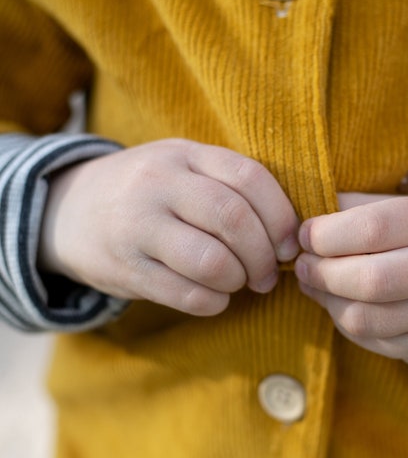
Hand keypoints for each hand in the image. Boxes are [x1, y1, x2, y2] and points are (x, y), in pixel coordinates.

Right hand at [39, 139, 298, 315]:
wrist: (68, 210)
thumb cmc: (148, 193)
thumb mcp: (182, 169)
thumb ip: (230, 187)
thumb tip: (290, 235)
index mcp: (185, 154)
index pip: (250, 178)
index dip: (281, 217)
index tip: (288, 245)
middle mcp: (159, 183)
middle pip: (233, 219)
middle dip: (263, 256)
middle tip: (268, 275)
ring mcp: (137, 225)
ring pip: (211, 261)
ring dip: (238, 281)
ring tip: (239, 284)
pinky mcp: (125, 268)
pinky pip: (186, 295)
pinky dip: (213, 303)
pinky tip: (215, 298)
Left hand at [294, 192, 407, 364]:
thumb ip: (357, 208)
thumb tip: (300, 217)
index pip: (373, 229)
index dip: (326, 235)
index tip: (304, 234)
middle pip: (369, 281)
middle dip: (321, 273)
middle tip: (302, 264)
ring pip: (366, 320)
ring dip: (326, 301)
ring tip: (314, 284)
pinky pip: (372, 342)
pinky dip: (344, 322)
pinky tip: (339, 303)